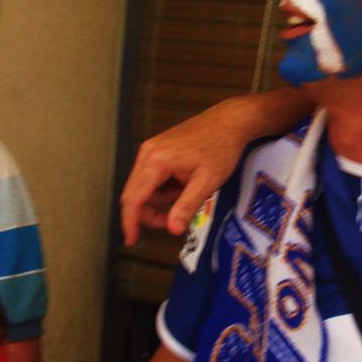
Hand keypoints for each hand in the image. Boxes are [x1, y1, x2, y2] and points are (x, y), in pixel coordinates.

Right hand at [119, 102, 250, 245]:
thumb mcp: (207, 182)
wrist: (231, 121)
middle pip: (135, 194)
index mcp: (156, 161)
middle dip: (151, 213)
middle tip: (176, 221)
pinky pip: (153, 177)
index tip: (131, 241)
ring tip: (189, 194)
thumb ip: (187, 206)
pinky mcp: (158, 149)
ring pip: (145, 187)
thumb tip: (172, 230)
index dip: (130, 222)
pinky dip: (166, 188)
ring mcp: (152, 149)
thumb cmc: (222, 148)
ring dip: (162, 200)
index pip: (133, 198)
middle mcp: (147, 153)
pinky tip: (186, 183)